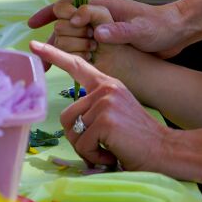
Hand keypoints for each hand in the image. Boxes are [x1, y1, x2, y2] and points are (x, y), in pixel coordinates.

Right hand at [29, 0, 190, 58]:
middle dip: (53, 36)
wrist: (177, 32)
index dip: (50, 13)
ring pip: (71, 37)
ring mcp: (102, 29)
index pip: (69, 6)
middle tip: (42, 55)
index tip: (34, 24)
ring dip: (59, 48)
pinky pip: (83, 47)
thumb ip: (121, 31)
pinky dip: (71, 55)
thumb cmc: (161, 27)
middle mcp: (99, 17)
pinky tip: (64, 68)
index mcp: (104, 8)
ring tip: (45, 65)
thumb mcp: (142, 30)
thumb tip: (98, 33)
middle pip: (65, 23)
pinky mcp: (107, 42)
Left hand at [30, 40, 170, 170]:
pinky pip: (83, 145)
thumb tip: (73, 124)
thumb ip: (96, 110)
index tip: (35, 44)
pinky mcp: (105, 120)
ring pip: (74, 132)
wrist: (166, 150)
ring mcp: (105, 102)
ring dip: (87, 150)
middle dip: (79, 138)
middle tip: (102, 147)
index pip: (77, 66)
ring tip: (109, 150)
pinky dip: (95, 157)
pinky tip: (113, 155)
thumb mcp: (116, 114)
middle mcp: (105, 89)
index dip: (54, 55)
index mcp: (107, 84)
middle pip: (67, 116)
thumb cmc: (138, 140)